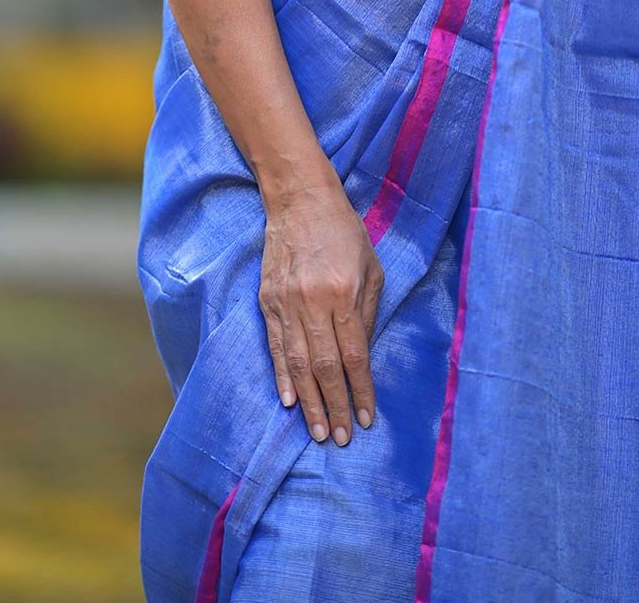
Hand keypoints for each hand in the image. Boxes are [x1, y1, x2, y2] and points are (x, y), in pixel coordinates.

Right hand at [258, 176, 383, 445]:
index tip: (367, 418)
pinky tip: (288, 401)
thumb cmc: (344, 231)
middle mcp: (313, 302)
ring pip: (297, 364)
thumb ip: (367, 313)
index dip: (360, 390)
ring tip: (318, 432)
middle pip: (325, 367)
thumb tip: (361, 357)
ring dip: (308, 402)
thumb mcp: (371, 266)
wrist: (299, 200)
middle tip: (341, 438)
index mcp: (343, 293)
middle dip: (334, 406)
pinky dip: (282, 376)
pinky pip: (275, 347)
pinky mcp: (267, 301)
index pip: (354, 355)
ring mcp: (285, 303)